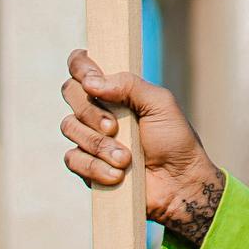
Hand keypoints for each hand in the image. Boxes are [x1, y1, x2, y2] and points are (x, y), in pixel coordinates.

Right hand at [60, 51, 224, 243]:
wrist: (178, 183)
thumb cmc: (174, 139)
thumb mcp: (160, 103)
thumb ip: (129, 85)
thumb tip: (90, 83)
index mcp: (116, 89)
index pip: (82, 65)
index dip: (80, 67)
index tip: (91, 81)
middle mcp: (98, 108)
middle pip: (70, 92)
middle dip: (90, 111)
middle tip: (114, 127)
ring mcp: (90, 136)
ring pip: (70, 127)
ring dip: (99, 145)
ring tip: (126, 158)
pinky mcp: (86, 165)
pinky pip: (73, 158)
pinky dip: (95, 166)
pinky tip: (117, 174)